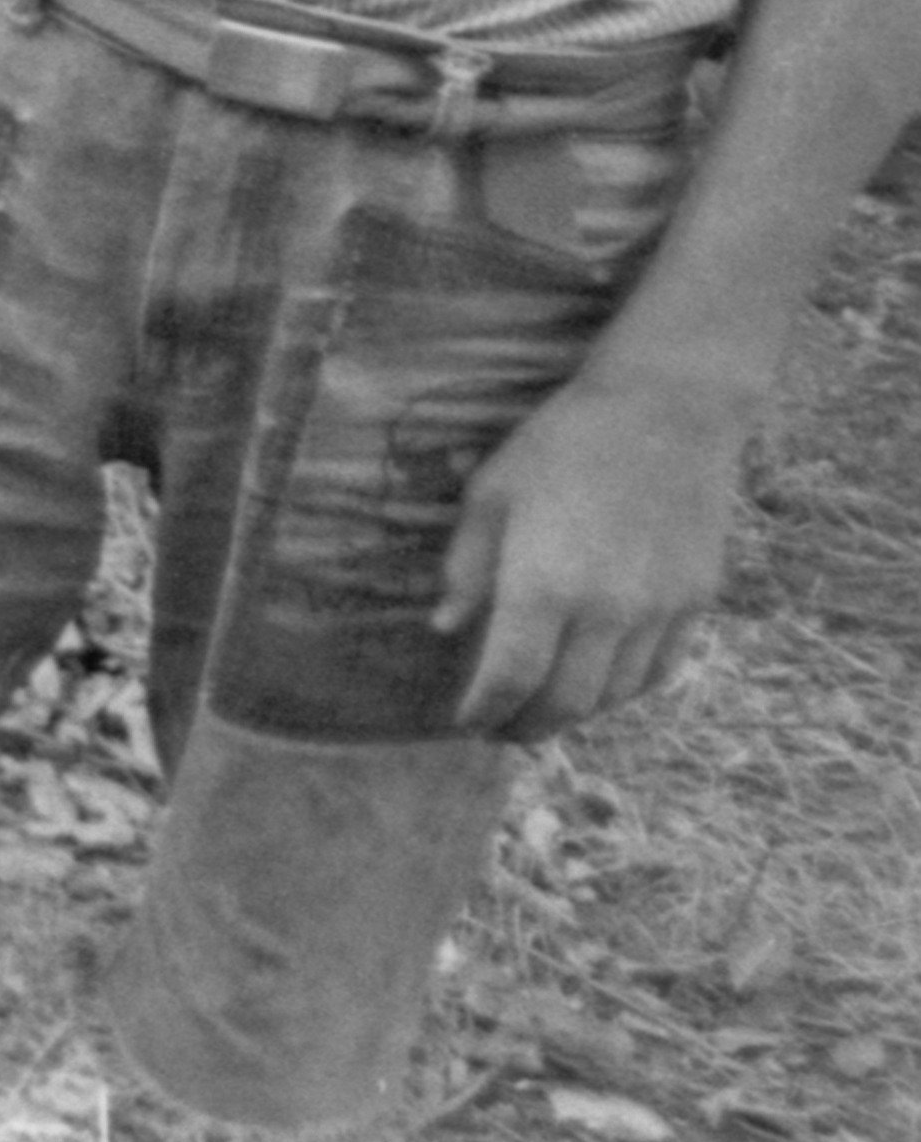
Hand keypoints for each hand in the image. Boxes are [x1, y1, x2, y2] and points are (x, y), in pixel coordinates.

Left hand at [438, 363, 748, 734]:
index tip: (464, 721)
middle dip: (525, 726)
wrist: (666, 411)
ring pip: (615, 695)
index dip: (483, 711)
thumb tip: (444, 627)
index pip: (509, 680)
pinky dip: (624, 690)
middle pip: (564, 703)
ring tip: (543, 708)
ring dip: (575, 712)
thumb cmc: (561, 445)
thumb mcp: (490, 496)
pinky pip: (659, 671)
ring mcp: (658, 610)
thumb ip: (467, 568)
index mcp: (544, 586)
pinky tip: (599, 684)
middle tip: (499, 729)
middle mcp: (606, 611)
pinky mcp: (696, 602)